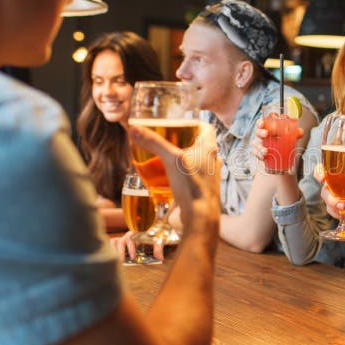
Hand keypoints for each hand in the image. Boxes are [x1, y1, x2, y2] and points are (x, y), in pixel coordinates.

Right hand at [109, 231, 163, 261]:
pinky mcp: (121, 241)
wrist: (154, 229)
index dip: (131, 249)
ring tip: (116, 261)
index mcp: (137, 234)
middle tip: (122, 262)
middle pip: (120, 242)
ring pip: (114, 241)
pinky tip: (113, 257)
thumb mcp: (158, 241)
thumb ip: (158, 248)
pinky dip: (111, 248)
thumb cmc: (155, 235)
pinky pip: (112, 242)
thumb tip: (160, 258)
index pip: (131, 240)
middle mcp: (129, 236)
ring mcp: (124, 238)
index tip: (133, 257)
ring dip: (114, 251)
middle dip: (121, 252)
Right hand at [129, 122, 220, 244]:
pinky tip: (162, 177)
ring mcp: (205, 178)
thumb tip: (133, 128)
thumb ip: (154, 143)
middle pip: (198, 145)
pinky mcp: (196, 192)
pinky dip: (176, 175)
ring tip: (161, 156)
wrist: (198, 220)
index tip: (178, 123)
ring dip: (179, 158)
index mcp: (210, 150)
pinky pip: (187, 179)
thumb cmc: (191, 187)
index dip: (193, 123)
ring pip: (193, 162)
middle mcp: (211, 163)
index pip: (206, 128)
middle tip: (164, 139)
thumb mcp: (171, 160)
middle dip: (182, 141)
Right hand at [252, 118, 304, 164]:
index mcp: (267, 126)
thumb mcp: (291, 135)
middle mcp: (262, 133)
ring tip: (265, 150)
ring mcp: (259, 143)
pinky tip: (263, 157)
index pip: (262, 122)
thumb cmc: (284, 139)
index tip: (262, 123)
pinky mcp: (258, 152)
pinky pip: (257, 153)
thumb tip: (300, 133)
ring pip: (256, 143)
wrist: (281, 153)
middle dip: (260, 132)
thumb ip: (296, 132)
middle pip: (258, 131)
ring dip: (259, 147)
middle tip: (266, 133)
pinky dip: (259, 155)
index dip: (260, 122)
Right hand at [316, 167, 344, 239]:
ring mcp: (332, 198)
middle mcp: (332, 186)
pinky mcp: (334, 209)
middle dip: (331, 200)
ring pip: (329, 204)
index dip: (318, 172)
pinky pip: (335, 213)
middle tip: (342, 206)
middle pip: (324, 191)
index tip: (322, 178)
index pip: (322, 170)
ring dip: (339, 210)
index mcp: (338, 174)